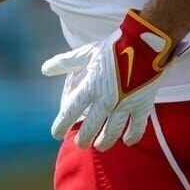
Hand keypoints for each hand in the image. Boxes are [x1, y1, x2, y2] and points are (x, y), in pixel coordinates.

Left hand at [42, 10, 171, 150]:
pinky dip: (132, 135)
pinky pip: (137, 127)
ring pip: (112, 132)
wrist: (144, 44)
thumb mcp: (87, 53)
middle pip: (91, 127)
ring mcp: (125, 105)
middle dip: (84, 138)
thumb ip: (65, 63)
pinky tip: (127, 140)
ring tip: (100, 145)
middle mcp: (106, 101)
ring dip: (104, 141)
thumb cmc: (113, 48)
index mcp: (90, 88)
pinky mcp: (142, 105)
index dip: (61, 125)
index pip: (71, 112)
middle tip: (81, 143)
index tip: (56, 133)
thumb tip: (44, 69)